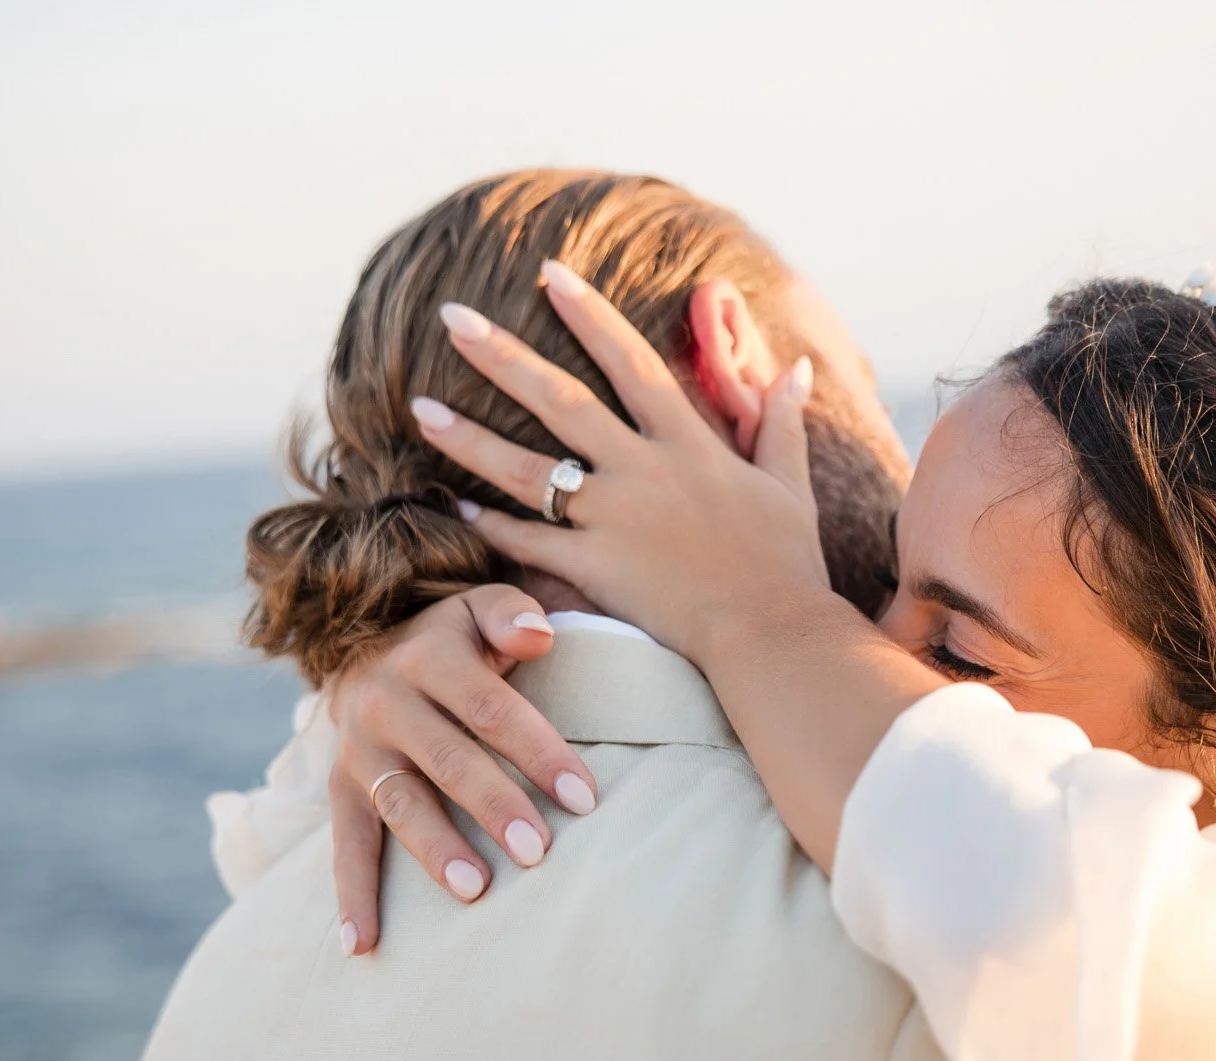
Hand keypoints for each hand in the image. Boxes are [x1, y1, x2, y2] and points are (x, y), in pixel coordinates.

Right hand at [326, 584, 594, 953]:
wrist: (366, 652)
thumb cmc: (454, 641)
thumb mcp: (478, 609)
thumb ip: (510, 614)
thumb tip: (541, 636)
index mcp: (428, 656)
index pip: (490, 708)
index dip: (538, 752)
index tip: (584, 799)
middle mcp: (384, 700)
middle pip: (446, 758)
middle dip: (493, 805)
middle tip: (538, 850)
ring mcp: (357, 750)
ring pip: (398, 802)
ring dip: (434, 849)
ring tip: (475, 890)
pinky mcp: (339, 789)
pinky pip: (343, 844)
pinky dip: (350, 896)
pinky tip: (360, 945)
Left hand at [411, 260, 826, 663]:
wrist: (773, 632)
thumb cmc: (786, 563)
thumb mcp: (790, 483)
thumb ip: (782, 422)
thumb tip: (796, 366)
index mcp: (689, 443)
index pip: (632, 362)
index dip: (590, 314)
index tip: (549, 273)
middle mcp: (644, 470)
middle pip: (562, 400)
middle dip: (504, 354)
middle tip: (453, 316)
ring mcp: (616, 519)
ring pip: (530, 470)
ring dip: (471, 438)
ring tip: (420, 409)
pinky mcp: (599, 569)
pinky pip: (533, 543)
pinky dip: (494, 527)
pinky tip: (457, 507)